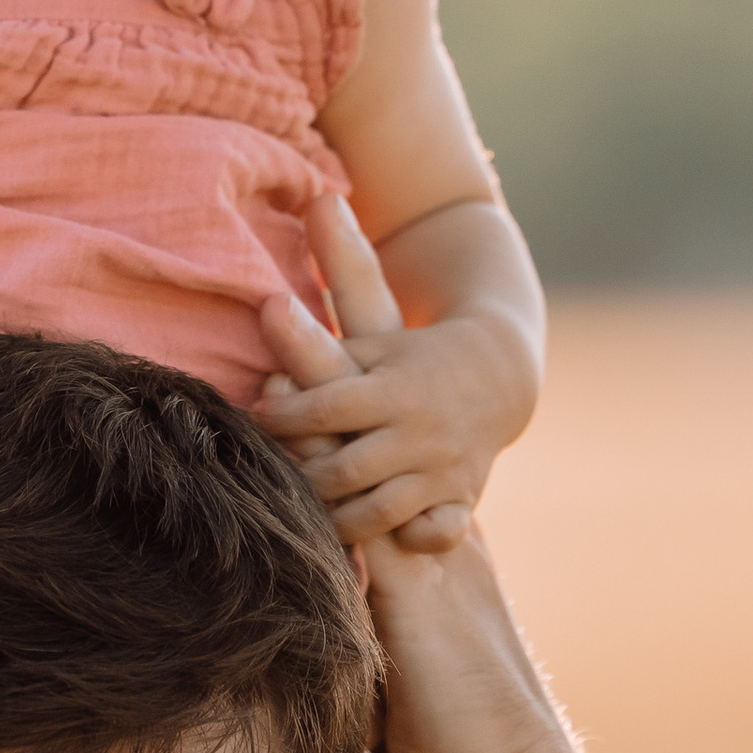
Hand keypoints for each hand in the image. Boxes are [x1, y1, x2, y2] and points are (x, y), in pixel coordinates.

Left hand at [255, 198, 504, 547]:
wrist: (497, 379)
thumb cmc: (410, 348)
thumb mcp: (374, 316)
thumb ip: (339, 269)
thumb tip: (317, 197)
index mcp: (391, 387)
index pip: (324, 409)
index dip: (283, 419)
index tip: (255, 416)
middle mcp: (415, 433)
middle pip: (341, 471)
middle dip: (298, 479)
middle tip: (263, 480)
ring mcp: (437, 473)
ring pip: (374, 513)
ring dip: (332, 521)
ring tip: (298, 518)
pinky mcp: (453, 502)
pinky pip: (426, 537)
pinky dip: (396, 546)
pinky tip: (357, 556)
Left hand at [255, 219, 587, 752]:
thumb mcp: (378, 696)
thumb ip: (347, 655)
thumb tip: (288, 665)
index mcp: (421, 535)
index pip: (378, 421)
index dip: (352, 355)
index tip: (318, 286)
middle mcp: (425, 512)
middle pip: (380, 378)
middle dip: (353, 292)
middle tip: (326, 202)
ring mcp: (420, 533)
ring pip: (364, 414)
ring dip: (320, 342)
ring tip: (273, 267)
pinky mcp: (409, 568)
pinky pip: (351, 474)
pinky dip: (320, 420)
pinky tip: (277, 366)